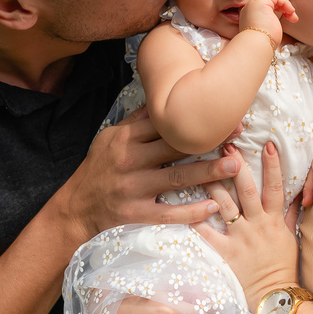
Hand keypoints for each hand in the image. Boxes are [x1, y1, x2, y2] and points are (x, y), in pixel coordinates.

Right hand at [60, 108, 240, 237]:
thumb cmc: (98, 170)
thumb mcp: (110, 139)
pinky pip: (167, 213)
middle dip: (208, 140)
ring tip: (234, 166)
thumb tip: (163, 99)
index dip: (194, 117)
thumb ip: (137, 122)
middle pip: (175, 147)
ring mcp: (133, 188)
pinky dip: (190, 212)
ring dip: (207, 172)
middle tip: (237, 134)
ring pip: (176, 178)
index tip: (221, 111)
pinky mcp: (135, 213)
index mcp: (126, 138)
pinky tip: (211, 207)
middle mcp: (130, 160)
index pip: (164, 123)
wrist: (75, 208)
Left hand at [196, 142, 299, 308]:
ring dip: (213, 184)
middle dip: (236, 166)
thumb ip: (292, 214)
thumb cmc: (285, 268)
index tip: (268, 144)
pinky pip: (208, 233)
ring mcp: (241, 238)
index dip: (273, 165)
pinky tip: (183, 205)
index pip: (275, 187)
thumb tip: (299, 193)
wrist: (276, 298)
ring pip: (225, 205)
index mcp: (274, 220)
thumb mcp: (291, 237)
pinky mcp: (226, 252)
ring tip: (200, 166)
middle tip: (225, 146)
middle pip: (246, 189)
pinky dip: (196, 220)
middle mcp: (257, 225)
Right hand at [238, 0, 296, 43]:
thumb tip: (274, 28)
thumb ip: (269, 27)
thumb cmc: (262, 44)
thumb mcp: (267, 33)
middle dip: (283, 8)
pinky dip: (285, 2)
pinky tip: (290, 12)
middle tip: (293, 18)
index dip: (279, 11)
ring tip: (293, 17)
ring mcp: (253, 4)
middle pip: (269, 2)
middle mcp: (249, 9)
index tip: (289, 20)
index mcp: (249, 17)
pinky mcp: (260, 2)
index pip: (265, 8)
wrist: (256, 46)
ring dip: (286, 6)